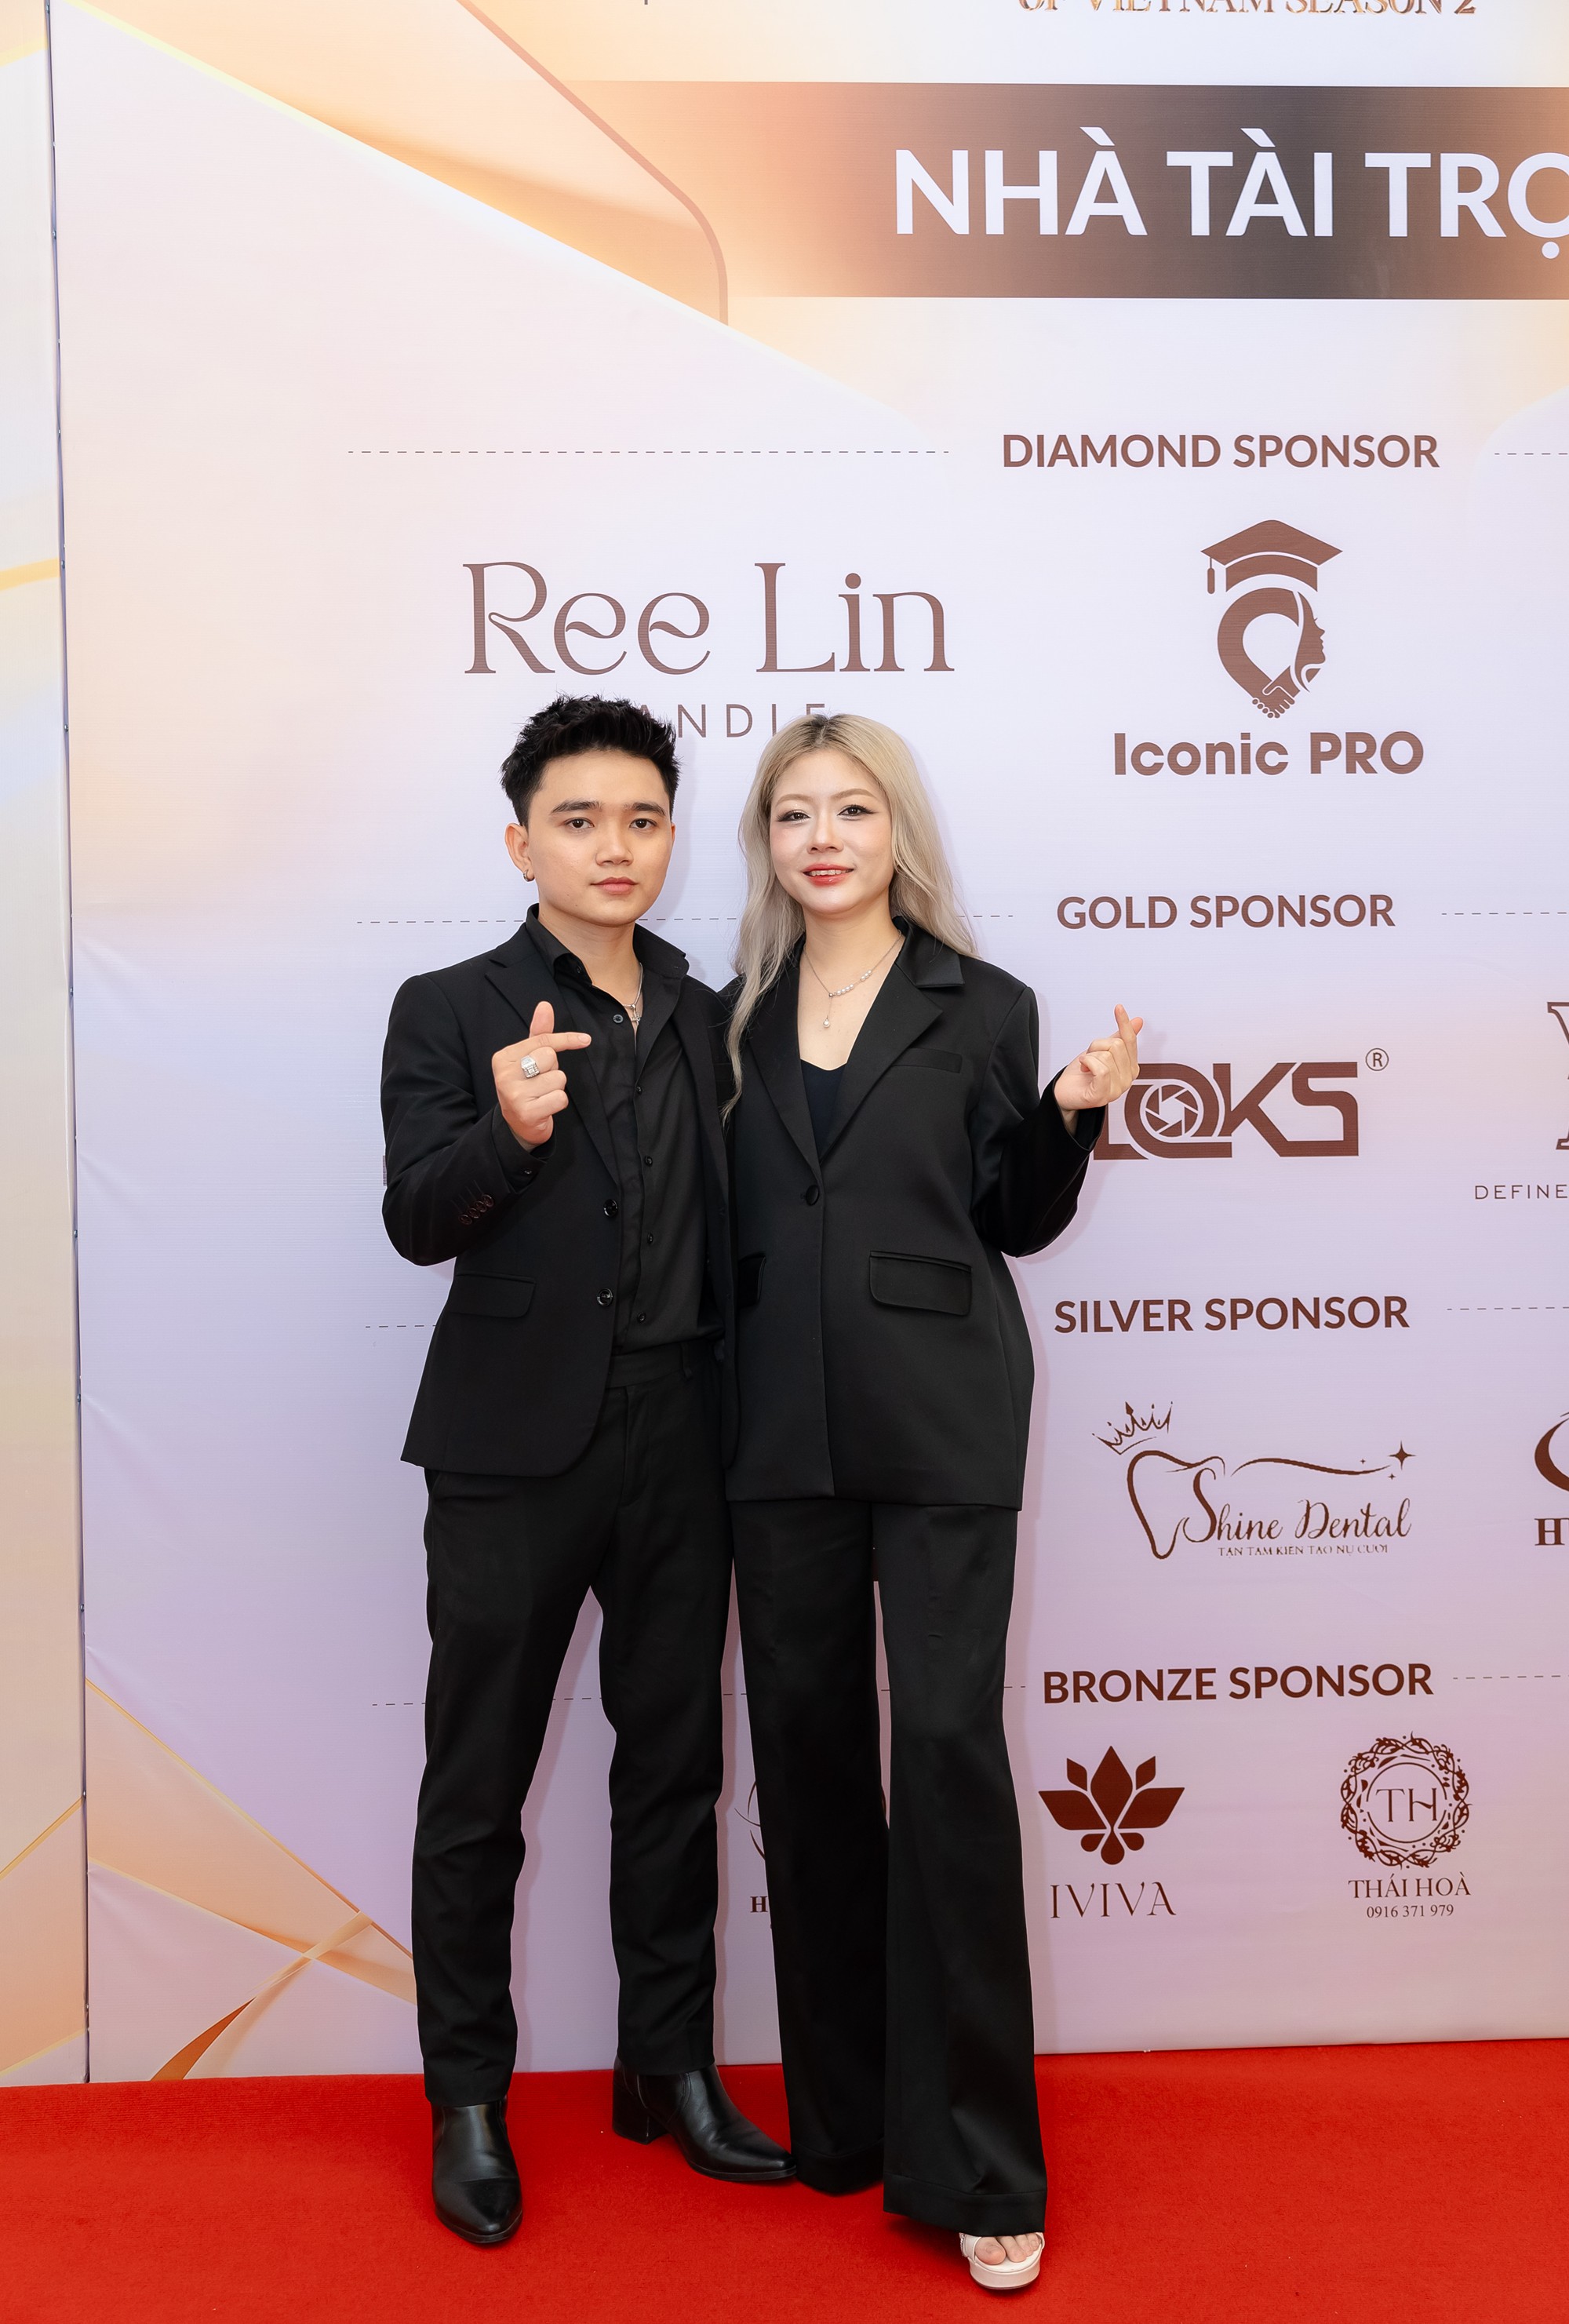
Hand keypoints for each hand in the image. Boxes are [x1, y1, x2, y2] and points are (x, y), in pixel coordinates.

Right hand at [492, 1001, 591, 1148]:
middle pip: (550, 1057)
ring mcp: (514, 1094)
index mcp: (503, 1057)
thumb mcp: (529, 1058)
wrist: (518, 1124)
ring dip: (556, 1088)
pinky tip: (545, 1107)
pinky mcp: (527, 1112)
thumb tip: (545, 1005)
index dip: (566, 1039)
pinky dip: (558, 1103)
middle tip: (540, 1081)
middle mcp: (505, 1075)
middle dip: (553, 1069)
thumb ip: (538, 1033)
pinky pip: (560, 1098)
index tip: (585, 1040)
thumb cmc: (526, 1086)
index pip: (542, 1040)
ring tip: (542, 1095)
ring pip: (558, 1078)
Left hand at [1055, 1005, 1142, 1123]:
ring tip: (1086, 1066)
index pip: (1130, 1040)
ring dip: (1089, 1057)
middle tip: (1089, 1057)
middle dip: (1096, 1046)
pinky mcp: (1102, 1096)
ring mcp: (1117, 1090)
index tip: (1118, 1008)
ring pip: (1106, 1056)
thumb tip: (1138, 1021)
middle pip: (1116, 1046)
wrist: (1065, 1091)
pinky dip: (1088, 1063)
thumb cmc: (1083, 1073)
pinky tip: (1084, 1068)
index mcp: (1130, 1067)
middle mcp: (1127, 1079)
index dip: (1123, 1023)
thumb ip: (1120, 1037)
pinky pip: (1101, 1070)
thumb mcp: (1101, 1050)